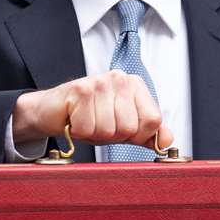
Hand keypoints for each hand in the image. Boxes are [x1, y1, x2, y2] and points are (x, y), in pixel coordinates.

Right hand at [13, 71, 173, 149]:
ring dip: (94, 134)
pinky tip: (74, 119)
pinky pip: (88, 129)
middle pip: (129, 128)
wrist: (51, 111)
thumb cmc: (88, 118)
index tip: (120, 128)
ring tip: (85, 121)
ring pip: (108, 131)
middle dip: (112, 136)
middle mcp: (120, 78)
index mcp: (135, 85)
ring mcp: (100, 82)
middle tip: (97, 124)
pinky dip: (78, 132)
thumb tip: (168, 140)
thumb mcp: (122, 128)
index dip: (136, 135)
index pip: (153, 121)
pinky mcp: (80, 90)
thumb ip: (147, 134)